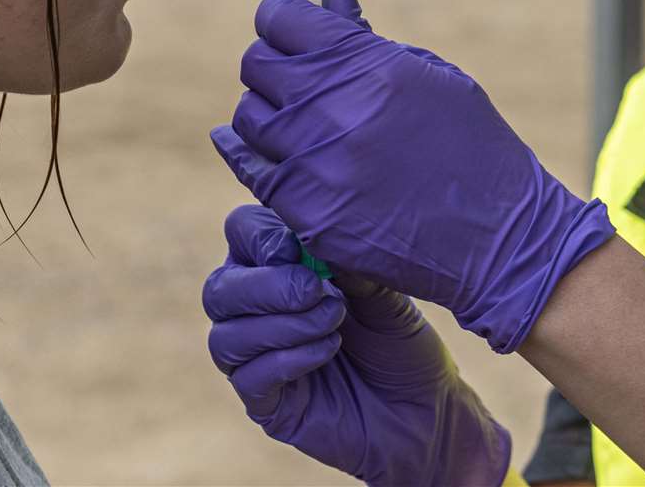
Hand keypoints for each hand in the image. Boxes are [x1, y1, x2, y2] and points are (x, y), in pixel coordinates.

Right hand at [204, 205, 510, 486]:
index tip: (304, 250)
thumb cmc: (401, 343)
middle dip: (268, 286)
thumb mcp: (383, 294)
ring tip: (333, 322)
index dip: (261, 236)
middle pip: (220, 289)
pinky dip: (288, 359)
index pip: (240, 233)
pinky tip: (328, 351)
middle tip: (318, 292)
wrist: (424, 411)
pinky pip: (247, 378)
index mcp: (278, 267)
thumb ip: (349, 265)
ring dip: (283, 325)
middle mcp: (256, 310)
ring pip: (226, 336)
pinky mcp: (265, 403)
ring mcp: (255, 359)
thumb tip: (318, 239)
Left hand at [211, 0, 613, 352]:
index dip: (280, 13)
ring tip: (295, 116)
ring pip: (248, 117)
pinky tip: (271, 149)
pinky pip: (253, 171)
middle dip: (272, 59)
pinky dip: (256, 156)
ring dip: (266, 109)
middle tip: (292, 68)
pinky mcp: (305, 212)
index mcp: (365, 64)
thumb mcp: (430, 75)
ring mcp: (313, 164)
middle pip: (256, 64)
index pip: (282, 19)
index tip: (285, 17)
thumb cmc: (471, 145)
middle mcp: (330, 108)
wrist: (495, 235)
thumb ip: (367, 37)